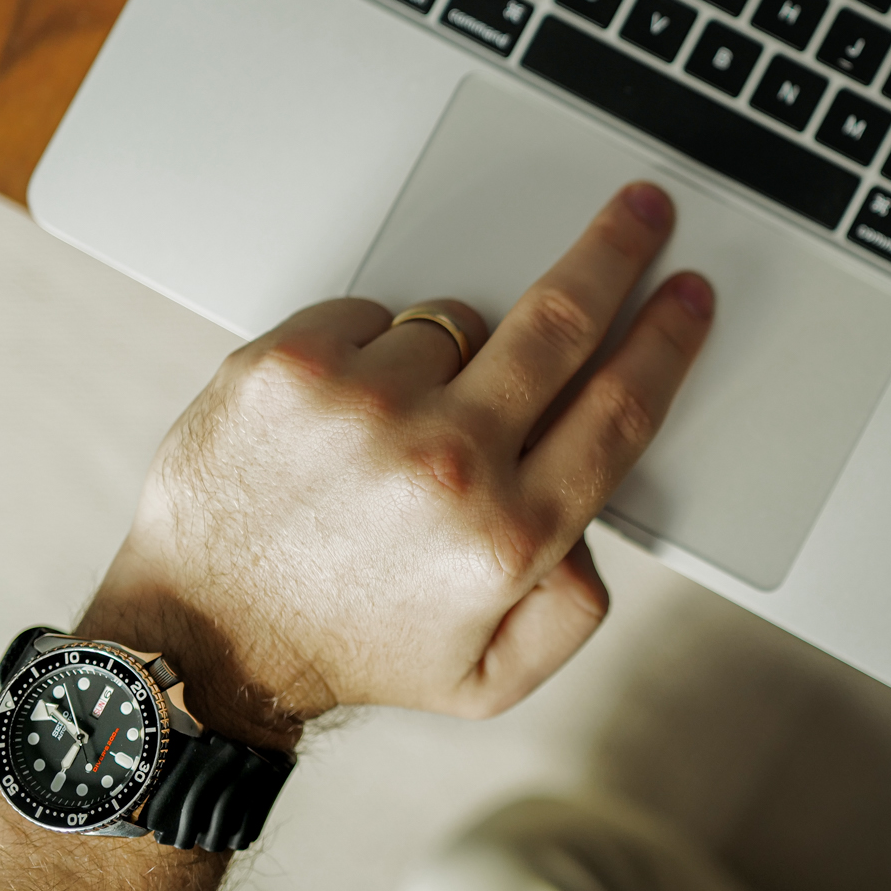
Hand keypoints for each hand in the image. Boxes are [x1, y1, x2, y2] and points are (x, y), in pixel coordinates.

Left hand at [80, 183, 713, 748]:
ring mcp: (362, 406)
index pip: (618, 410)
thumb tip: (599, 529)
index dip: (666, 341)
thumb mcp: (488, 677)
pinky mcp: (290, 367)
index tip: (686, 297)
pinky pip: (369, 314)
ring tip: (399, 428)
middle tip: (642, 212)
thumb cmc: (345, 647)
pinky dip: (368, 349)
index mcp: (506, 535)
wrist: (203, 641)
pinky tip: (347, 412)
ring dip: (449, 356)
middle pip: (562, 320)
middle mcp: (444, 462)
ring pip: (453, 325)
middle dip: (616, 253)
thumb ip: (573, 610)